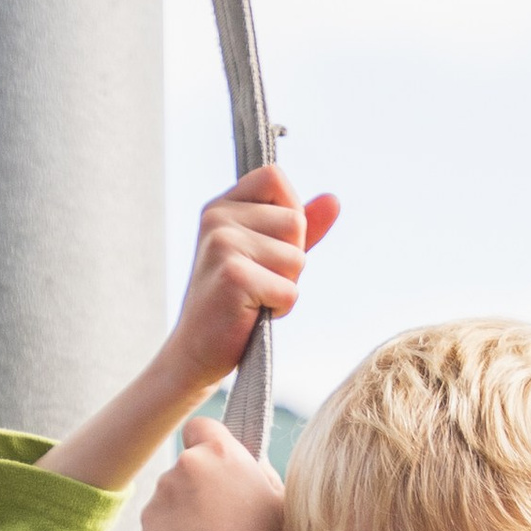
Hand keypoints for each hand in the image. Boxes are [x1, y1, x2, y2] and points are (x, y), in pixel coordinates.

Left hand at [144, 416, 286, 530]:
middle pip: (188, 464)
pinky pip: (161, 520)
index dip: (206, 441)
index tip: (216, 461)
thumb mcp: (277, 500)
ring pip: (173, 493)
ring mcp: (162, 492)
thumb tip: (246, 465)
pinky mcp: (148, 520)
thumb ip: (257, 473)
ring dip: (185, 509)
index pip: (201, 425)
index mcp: (220, 451)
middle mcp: (185, 463)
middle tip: (222, 514)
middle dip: (199, 482)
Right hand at [165, 165, 341, 398]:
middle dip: (291, 259)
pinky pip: (290, 290)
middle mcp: (217, 219)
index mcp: (221, 206)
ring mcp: (223, 246)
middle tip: (259, 282)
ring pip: (296, 257)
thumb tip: (334, 200)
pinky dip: (281, 308)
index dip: (289, 213)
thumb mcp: (267, 256)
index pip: (275, 178)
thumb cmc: (235, 303)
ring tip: (255, 298)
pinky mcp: (233, 277)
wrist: (196, 352)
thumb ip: (299, 227)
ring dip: (286, 285)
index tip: (269, 246)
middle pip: (295, 221)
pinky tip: (253, 314)